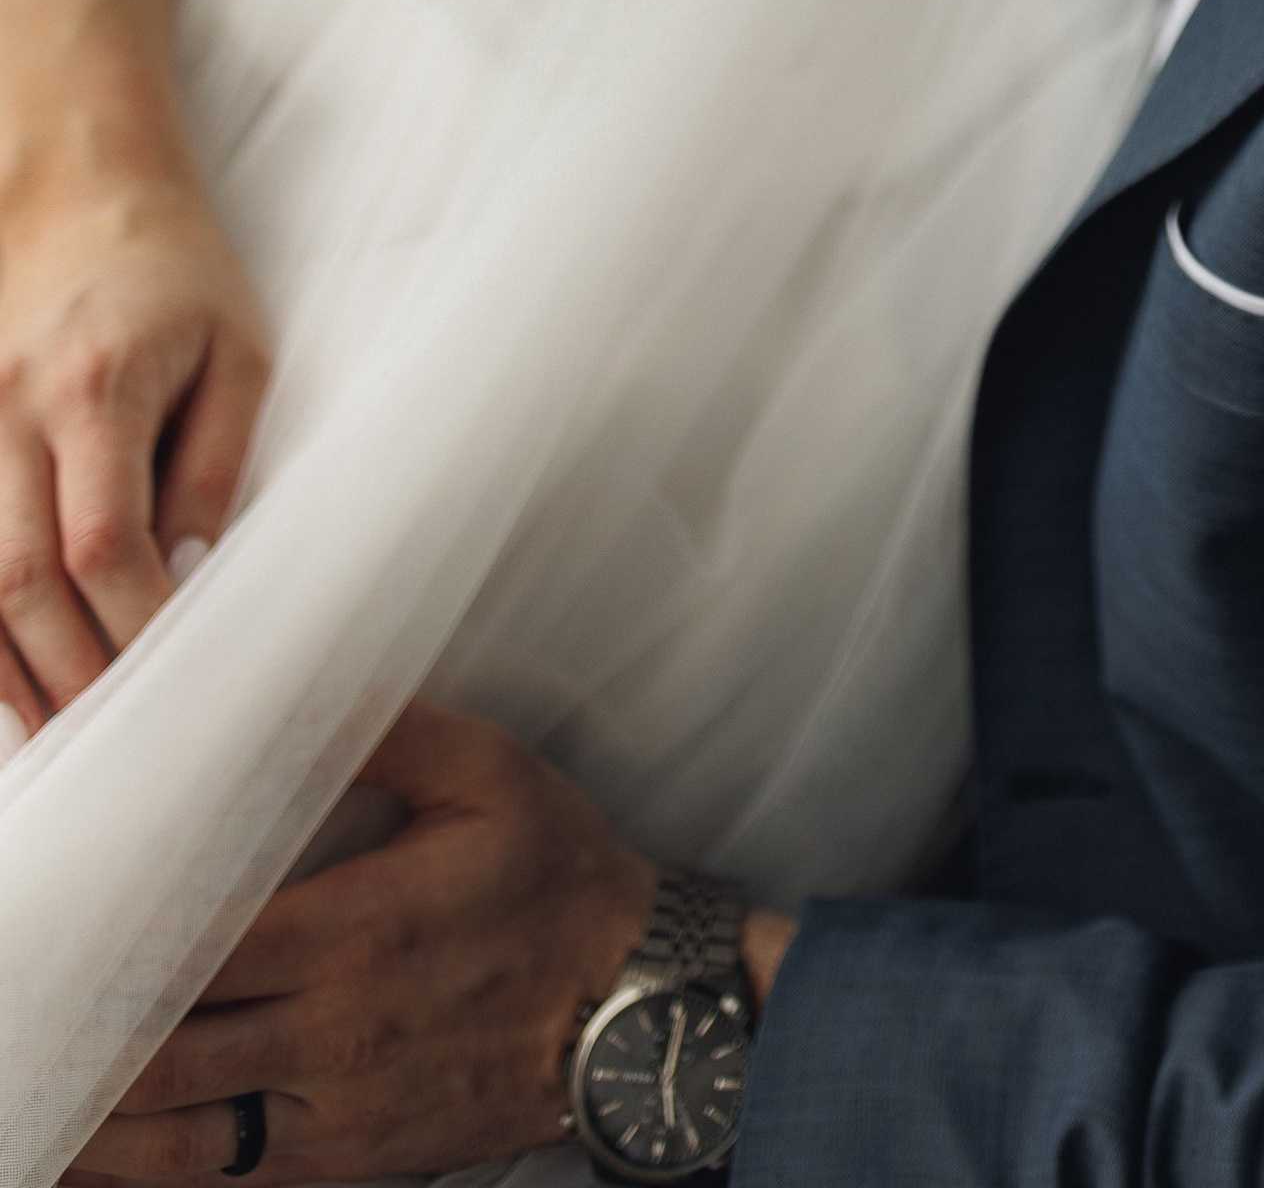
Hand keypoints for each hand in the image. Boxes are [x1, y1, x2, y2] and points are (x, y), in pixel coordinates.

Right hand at [0, 178, 269, 737]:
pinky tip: (9, 684)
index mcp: (95, 384)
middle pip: (17, 579)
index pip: (101, 541)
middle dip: (68, 673)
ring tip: (64, 736)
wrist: (83, 199)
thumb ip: (217, 465)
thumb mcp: (238, 355)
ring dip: (8, 672)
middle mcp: (8, 410)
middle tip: (121, 737)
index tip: (183, 681)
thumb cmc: (181, 281)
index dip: (135, 626)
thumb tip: (196, 576)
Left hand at [70, 701, 657, 1181]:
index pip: (189, 948)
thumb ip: (381, 727)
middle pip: (158, 1057)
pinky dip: (154, 1168)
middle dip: (76, 1033)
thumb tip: (289, 687)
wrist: (640, 1007)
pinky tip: (108, 1140)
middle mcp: (334, 1036)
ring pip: (176, 1140)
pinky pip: (227, 1180)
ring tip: (38, 1078)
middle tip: (23, 997)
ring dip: (95, 1117)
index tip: (52, 915)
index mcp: (358, 931)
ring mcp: (337, 1114)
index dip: (105, 941)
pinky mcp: (349, 1163)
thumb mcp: (490, 772)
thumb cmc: (560, 876)